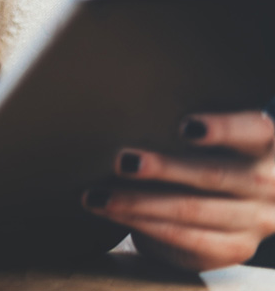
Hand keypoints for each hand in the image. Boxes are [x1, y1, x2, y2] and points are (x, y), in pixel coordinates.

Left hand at [83, 110, 274, 270]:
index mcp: (268, 143)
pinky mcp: (234, 247)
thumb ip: (190, 124)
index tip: (185, 126)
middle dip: (165, 168)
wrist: (228, 204)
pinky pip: (184, 237)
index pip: (254, 130)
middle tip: (122, 161)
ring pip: (193, 210)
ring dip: (138, 202)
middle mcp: (270, 183)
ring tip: (98, 195)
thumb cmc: (208, 151)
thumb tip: (129, 108)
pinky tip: (112, 213)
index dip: (223, 128)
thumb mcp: (211, 133)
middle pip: (216, 175)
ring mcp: (256, 219)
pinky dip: (142, 223)